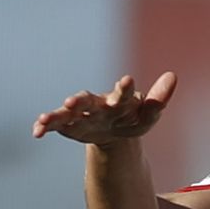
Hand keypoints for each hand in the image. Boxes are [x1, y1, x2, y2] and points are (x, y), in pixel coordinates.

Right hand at [31, 72, 176, 142]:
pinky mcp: (69, 125)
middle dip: (80, 100)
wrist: (115, 132)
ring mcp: (81, 114)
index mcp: (117, 101)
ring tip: (46, 119)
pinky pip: (56, 124)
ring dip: (57, 114)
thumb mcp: (147, 116)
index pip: (121, 95)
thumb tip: (172, 77)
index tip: (127, 81)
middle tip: (73, 100)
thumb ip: (157, 100)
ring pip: (67, 112)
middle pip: (87, 100)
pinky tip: (37, 132)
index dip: (123, 89)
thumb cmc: (132, 118)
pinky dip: (46, 126)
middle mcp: (96, 104)